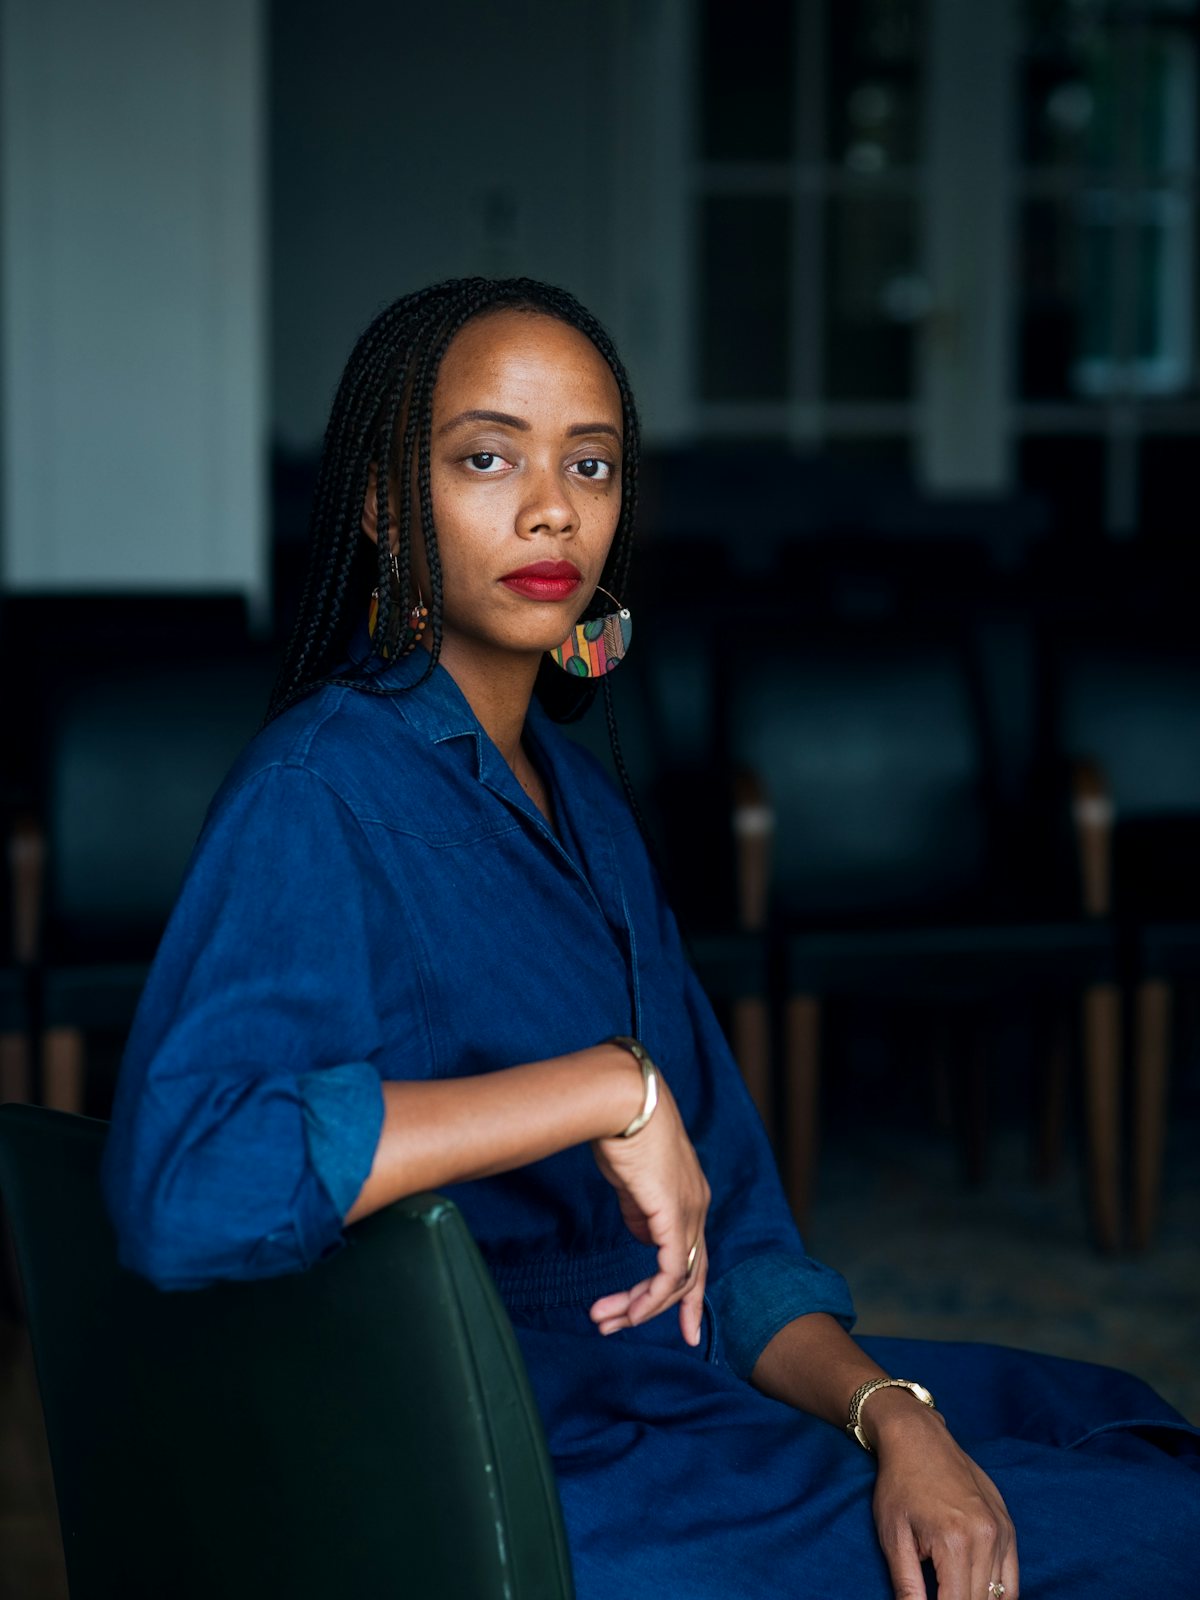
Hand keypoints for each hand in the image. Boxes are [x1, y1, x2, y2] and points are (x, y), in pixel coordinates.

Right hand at [587, 1070, 709, 1347]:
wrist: (622, 1101)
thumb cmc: (621, 1130)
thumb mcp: (633, 1179)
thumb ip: (641, 1209)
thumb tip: (642, 1234)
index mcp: (691, 1196)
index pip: (693, 1253)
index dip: (684, 1291)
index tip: (673, 1322)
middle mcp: (698, 1208)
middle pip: (691, 1274)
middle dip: (660, 1309)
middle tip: (622, 1329)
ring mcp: (690, 1212)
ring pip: (679, 1279)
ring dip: (642, 1306)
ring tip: (607, 1321)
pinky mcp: (674, 1216)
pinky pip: (670, 1272)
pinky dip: (651, 1297)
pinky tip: (630, 1312)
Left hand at [869, 1395, 1018, 1599]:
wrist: (917, 1437)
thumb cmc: (899, 1484)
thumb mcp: (892, 1536)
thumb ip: (907, 1585)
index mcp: (955, 1543)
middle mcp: (986, 1538)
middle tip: (938, 1595)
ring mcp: (1002, 1531)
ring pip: (1000, 1597)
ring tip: (951, 1592)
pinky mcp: (1008, 1526)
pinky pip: (1012, 1579)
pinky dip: (998, 1595)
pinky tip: (975, 1592)